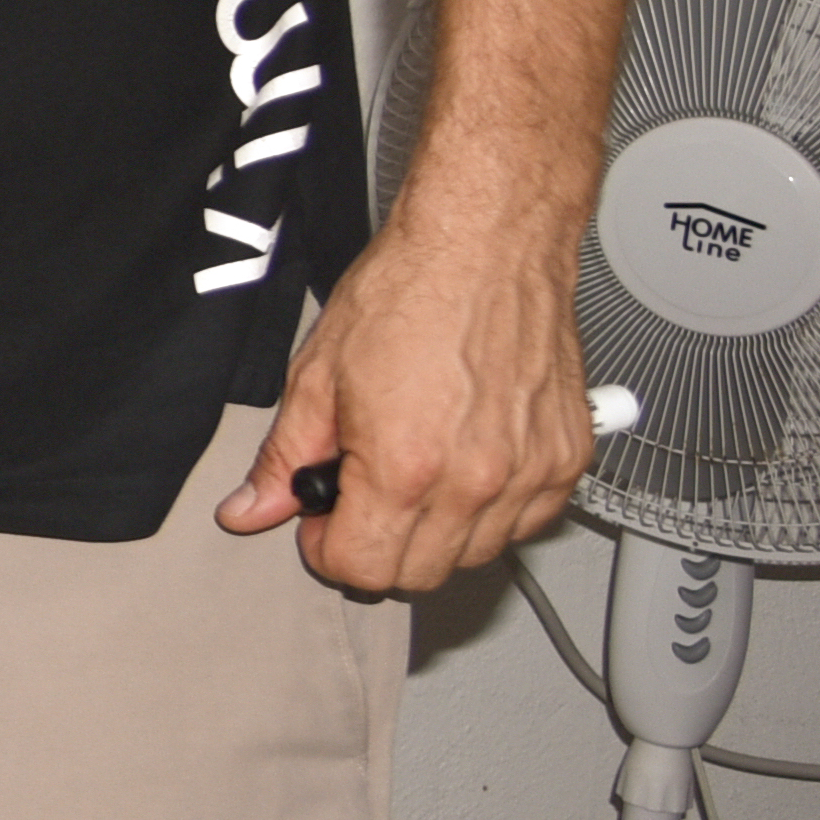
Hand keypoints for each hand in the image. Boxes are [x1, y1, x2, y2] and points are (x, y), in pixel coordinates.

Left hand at [216, 214, 596, 593]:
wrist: (487, 245)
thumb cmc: (410, 292)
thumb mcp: (317, 375)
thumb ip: (284, 458)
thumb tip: (252, 509)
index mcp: (405, 467)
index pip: (362, 570)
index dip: (327, 550)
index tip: (322, 521)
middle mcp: (476, 481)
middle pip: (418, 575)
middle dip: (377, 547)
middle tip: (360, 495)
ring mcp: (530, 474)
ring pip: (475, 556)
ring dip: (436, 533)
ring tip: (414, 470)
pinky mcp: (568, 459)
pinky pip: (526, 523)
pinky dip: (492, 511)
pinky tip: (463, 464)